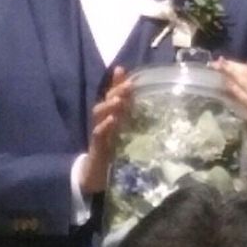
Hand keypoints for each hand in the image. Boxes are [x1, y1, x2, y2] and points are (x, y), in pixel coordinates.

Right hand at [80, 67, 133, 193]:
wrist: (96, 176)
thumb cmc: (114, 153)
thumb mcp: (126, 135)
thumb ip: (134, 120)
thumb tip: (150, 107)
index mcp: (111, 116)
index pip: (113, 95)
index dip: (116, 82)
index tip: (122, 70)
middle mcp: (103, 121)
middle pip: (106, 101)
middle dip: (115, 90)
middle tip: (128, 84)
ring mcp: (98, 133)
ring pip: (99, 114)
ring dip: (109, 105)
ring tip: (119, 100)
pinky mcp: (97, 147)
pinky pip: (98, 134)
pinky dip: (104, 127)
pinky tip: (112, 121)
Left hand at [214, 59, 246, 164]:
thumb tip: (232, 88)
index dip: (236, 64)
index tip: (222, 60)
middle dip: (230, 66)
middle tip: (215, 61)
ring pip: (246, 82)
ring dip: (230, 73)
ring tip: (217, 67)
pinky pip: (245, 98)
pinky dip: (235, 89)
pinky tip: (226, 83)